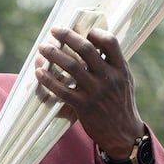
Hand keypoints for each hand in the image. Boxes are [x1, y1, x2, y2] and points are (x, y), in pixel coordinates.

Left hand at [35, 27, 144, 158]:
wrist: (123, 134)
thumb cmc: (120, 104)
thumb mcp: (124, 81)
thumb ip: (112, 64)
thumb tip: (94, 45)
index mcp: (121, 69)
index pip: (111, 42)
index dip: (96, 33)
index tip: (84, 30)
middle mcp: (109, 78)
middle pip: (86, 50)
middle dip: (68, 36)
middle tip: (54, 30)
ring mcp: (96, 92)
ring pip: (71, 67)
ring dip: (54, 55)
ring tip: (42, 48)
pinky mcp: (83, 106)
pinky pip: (62, 90)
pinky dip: (48, 80)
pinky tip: (38, 73)